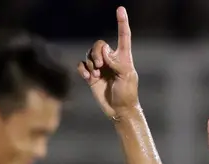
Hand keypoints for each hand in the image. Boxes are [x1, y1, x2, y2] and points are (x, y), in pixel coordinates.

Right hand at [77, 6, 139, 120]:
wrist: (118, 110)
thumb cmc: (127, 93)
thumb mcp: (127, 76)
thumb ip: (117, 62)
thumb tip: (105, 51)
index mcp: (123, 56)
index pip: (123, 35)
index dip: (122, 22)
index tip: (120, 9)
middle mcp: (111, 59)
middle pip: (99, 44)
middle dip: (96, 53)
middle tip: (99, 66)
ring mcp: (100, 67)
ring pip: (89, 54)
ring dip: (90, 62)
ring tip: (95, 74)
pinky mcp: (91, 76)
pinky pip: (82, 65)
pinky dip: (82, 69)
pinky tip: (87, 77)